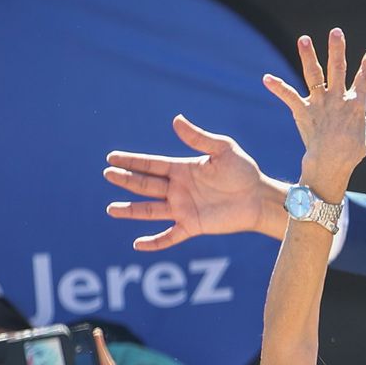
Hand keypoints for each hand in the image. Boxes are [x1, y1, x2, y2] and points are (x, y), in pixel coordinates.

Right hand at [105, 116, 280, 251]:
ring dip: (131, 211)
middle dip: (126, 180)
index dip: (132, 161)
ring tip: (111, 209)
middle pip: (146, 185)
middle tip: (108, 174)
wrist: (258, 197)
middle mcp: (178, 189)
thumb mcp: (223, 149)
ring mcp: (183, 209)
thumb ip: (199, 138)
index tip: (111, 158)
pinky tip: (138, 244)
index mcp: (182, 169)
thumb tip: (176, 120)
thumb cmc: (243, 171)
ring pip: (151, 210)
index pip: (151, 164)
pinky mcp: (193, 226)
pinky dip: (155, 242)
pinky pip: (169, 236)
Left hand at [262, 27, 365, 199]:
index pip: (364, 81)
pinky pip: (289, 96)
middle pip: (338, 69)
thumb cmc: (349, 155)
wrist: (330, 164)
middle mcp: (338, 99)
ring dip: (308, 55)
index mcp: (356, 105)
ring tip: (303, 39)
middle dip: (337, 49)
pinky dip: (277, 87)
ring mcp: (320, 103)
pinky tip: (266, 78)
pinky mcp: (303, 111)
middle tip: (336, 31)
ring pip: (314, 74)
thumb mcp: (363, 141)